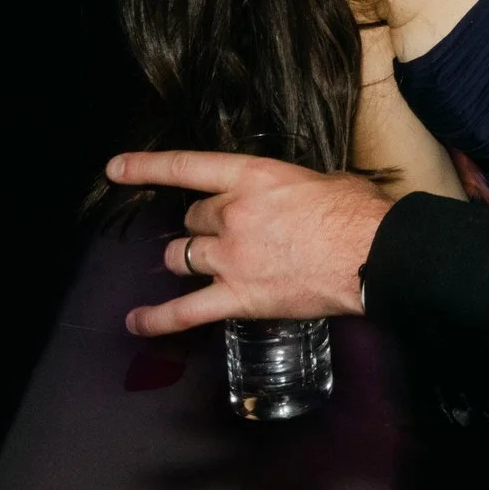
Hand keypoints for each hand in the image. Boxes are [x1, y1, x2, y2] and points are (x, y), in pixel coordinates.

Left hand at [105, 152, 392, 334]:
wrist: (372, 254)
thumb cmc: (358, 213)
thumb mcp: (322, 180)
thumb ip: (290, 188)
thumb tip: (290, 199)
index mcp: (253, 177)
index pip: (188, 167)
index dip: (147, 167)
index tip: (116, 169)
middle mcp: (232, 214)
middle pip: (192, 219)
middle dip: (201, 226)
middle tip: (225, 233)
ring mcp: (230, 258)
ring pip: (182, 258)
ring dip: (186, 260)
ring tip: (197, 264)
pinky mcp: (238, 297)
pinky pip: (185, 311)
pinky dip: (157, 319)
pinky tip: (136, 322)